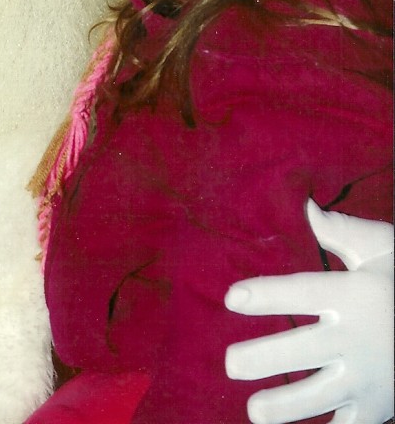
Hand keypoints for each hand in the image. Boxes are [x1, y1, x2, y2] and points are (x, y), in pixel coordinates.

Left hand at [224, 200, 393, 423]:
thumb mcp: (384, 250)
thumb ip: (343, 232)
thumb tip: (305, 207)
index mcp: (355, 295)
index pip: (302, 292)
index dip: (266, 295)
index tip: (233, 298)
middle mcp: (358, 338)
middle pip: (302, 350)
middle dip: (262, 359)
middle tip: (231, 363)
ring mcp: (368, 378)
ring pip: (318, 396)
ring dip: (283, 407)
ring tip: (254, 410)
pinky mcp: (376, 409)